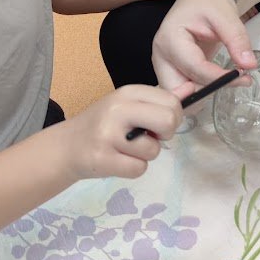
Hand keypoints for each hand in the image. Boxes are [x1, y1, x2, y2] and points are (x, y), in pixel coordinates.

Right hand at [54, 84, 183, 181]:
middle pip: (169, 121)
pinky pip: (139, 169)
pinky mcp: (103, 158)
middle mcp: (118, 109)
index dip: (173, 116)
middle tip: (148, 137)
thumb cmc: (104, 124)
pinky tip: (118, 160)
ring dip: (145, 155)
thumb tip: (192, 90)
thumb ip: (160, 99)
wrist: (67, 146)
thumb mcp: (129, 104)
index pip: (171, 101)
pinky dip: (133, 169)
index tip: (158, 123)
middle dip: (165, 135)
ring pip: (154, 150)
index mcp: (128, 92)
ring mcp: (109, 134)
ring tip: (125, 149)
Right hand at [152, 0, 256, 91]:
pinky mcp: (171, 72)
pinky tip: (221, 80)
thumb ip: (237, 40)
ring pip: (180, 95)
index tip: (244, 77)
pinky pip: (184, 91)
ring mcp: (164, 66)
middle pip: (178, 89)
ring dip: (205, 94)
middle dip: (206, 93)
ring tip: (231, 79)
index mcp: (169, 39)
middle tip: (234, 82)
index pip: (194, 69)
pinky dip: (202, 91)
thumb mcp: (226, 15)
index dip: (219, 78)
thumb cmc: (208, 2)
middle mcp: (160, 56)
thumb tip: (249, 66)